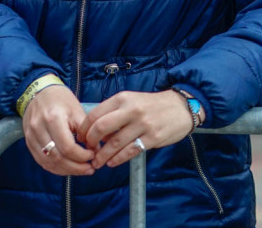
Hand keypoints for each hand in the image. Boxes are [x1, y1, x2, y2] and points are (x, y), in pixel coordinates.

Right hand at [22, 85, 94, 175]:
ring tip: (81, 170)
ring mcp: (31, 136)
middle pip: (57, 158)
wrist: (39, 92)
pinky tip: (68, 168)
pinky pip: (41, 161)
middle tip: (90, 169)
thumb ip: (86, 131)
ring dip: (66, 170)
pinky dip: (56, 168)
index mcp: (53, 119)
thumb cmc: (61, 99)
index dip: (82, 156)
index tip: (93, 155)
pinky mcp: (28, 142)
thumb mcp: (76, 110)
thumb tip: (96, 151)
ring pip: (48, 162)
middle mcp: (39, 129)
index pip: (68, 147)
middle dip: (76, 167)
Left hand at [76, 90, 194, 169]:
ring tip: (97, 162)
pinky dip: (117, 159)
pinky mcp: (152, 138)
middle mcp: (131, 110)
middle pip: (101, 128)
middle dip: (90, 142)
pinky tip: (112, 162)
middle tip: (88, 151)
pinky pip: (130, 151)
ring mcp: (142, 124)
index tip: (81, 139)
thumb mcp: (132, 100)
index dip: (84, 129)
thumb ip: (114, 112)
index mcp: (122, 99)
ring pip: (114, 143)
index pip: (95, 114)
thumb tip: (96, 132)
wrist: (180, 107)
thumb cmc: (152, 105)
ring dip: (102, 155)